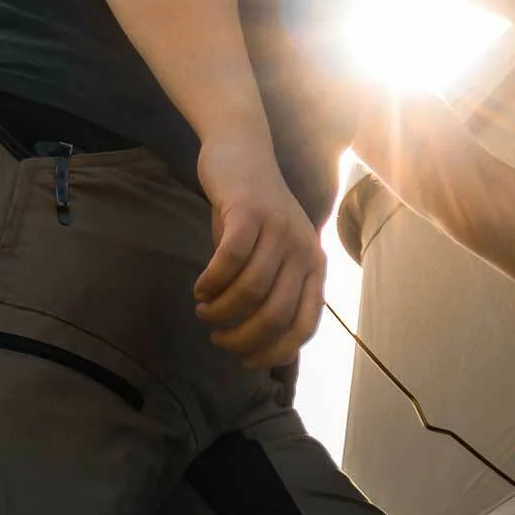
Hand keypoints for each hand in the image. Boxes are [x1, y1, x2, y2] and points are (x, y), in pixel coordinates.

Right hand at [194, 136, 326, 368]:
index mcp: (314, 267)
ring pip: (251, 291)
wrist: (242, 153)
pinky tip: (200, 288)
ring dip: (221, 311)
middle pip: (275, 315)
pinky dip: (212, 282)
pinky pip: (230, 259)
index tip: (245, 361)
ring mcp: (279, 230)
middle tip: (217, 338)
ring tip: (204, 311)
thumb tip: (256, 347)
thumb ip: (271, 293)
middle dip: (241, 338)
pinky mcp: (250, 212)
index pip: (304, 326)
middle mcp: (304, 250)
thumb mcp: (271, 257)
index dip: (274, 352)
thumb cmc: (252, 216)